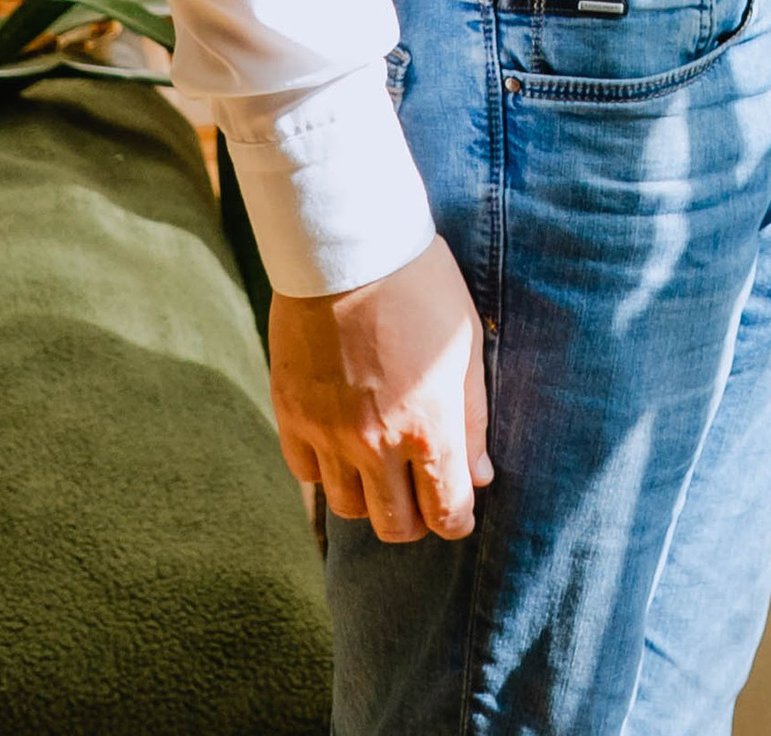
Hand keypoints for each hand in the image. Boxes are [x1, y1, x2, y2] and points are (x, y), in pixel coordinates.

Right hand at [269, 235, 492, 541]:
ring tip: (380, 466)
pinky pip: (306, 473)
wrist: (347, 243)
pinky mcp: (291, 414)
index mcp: (428, 427)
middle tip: (420, 493)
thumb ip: (472, 420)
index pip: (447, 514)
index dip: (457, 520)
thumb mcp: (465, 345)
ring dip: (368, 497)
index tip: (458, 511)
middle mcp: (376, 443)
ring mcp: (327, 432)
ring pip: (347, 508)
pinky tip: (341, 442)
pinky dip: (326, 469)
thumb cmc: (420, 284)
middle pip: (394, 526)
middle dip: (415, 519)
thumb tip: (479, 478)